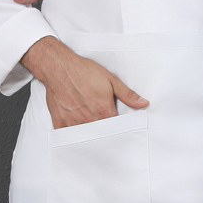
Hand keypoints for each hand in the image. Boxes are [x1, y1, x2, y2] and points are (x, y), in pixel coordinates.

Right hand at [21, 37, 148, 128]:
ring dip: (88, 132)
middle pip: (101, 134)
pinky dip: (72, 133)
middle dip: (103, 131)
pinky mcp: (60, 122)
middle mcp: (89, 119)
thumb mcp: (110, 79)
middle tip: (101, 124)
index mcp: (103, 110)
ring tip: (88, 122)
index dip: (116, 127)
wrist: (59, 67)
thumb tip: (143, 103)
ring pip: (85, 136)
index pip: (115, 129)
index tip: (115, 125)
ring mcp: (73, 122)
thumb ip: (127, 94)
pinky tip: (75, 125)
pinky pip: (68, 135)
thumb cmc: (83, 71)